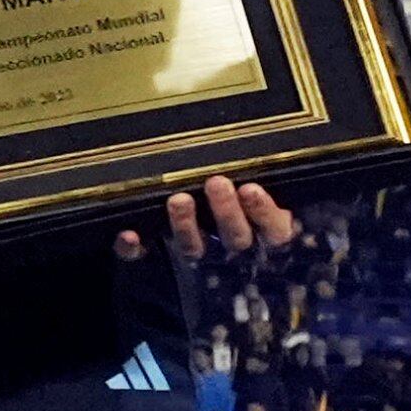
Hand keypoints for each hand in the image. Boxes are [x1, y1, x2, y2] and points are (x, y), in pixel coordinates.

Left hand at [127, 173, 298, 267]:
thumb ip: (262, 181)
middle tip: (217, 183)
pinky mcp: (155, 260)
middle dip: (227, 212)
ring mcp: (194, 253)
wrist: (187, 232)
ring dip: (186, 225)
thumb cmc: (232, 201)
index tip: (251, 189)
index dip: (264, 213)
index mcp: (260, 229)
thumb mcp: (259, 191)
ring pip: (193, 249)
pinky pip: (143, 258)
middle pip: (235, 239)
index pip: (274, 231)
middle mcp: (228, 245)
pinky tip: (130, 235)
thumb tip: (280, 149)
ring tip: (179, 200)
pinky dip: (134, 249)